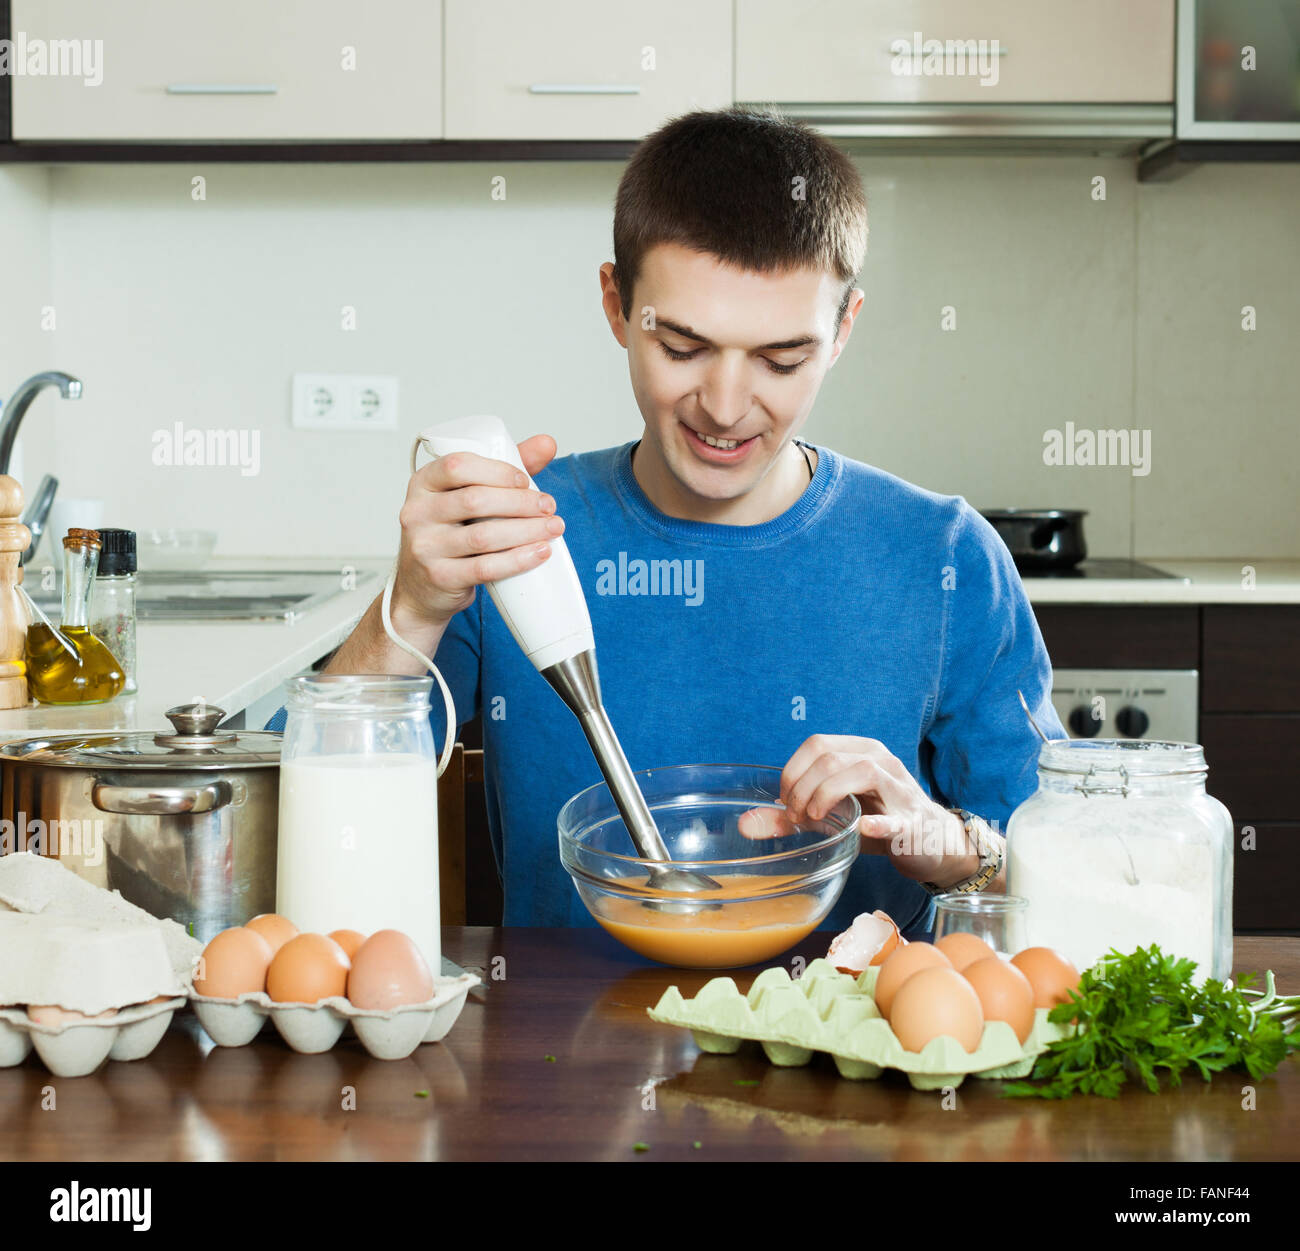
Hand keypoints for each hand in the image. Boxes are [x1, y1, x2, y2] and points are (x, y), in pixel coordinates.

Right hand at [391, 433, 564, 629]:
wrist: (421, 587)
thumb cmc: (449, 534)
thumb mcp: (466, 497)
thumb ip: (503, 470)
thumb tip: (547, 443)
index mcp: (424, 483)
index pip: (457, 466)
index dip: (497, 471)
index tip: (525, 480)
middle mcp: (417, 512)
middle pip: (475, 500)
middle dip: (520, 502)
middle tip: (548, 506)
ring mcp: (425, 547)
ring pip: (483, 536)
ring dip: (526, 531)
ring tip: (553, 528)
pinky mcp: (440, 577)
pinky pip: (484, 568)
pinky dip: (517, 560)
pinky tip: (539, 552)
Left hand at [739, 734, 974, 885]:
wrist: (932, 844)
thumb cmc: (877, 822)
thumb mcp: (831, 817)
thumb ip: (790, 818)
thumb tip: (745, 825)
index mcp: (860, 751)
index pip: (817, 745)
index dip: (792, 772)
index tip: (785, 803)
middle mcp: (881, 761)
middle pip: (831, 758)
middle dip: (802, 788)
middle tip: (795, 818)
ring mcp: (899, 789)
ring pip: (861, 772)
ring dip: (826, 797)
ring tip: (814, 821)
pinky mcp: (913, 822)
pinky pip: (896, 818)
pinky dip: (877, 823)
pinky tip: (863, 829)